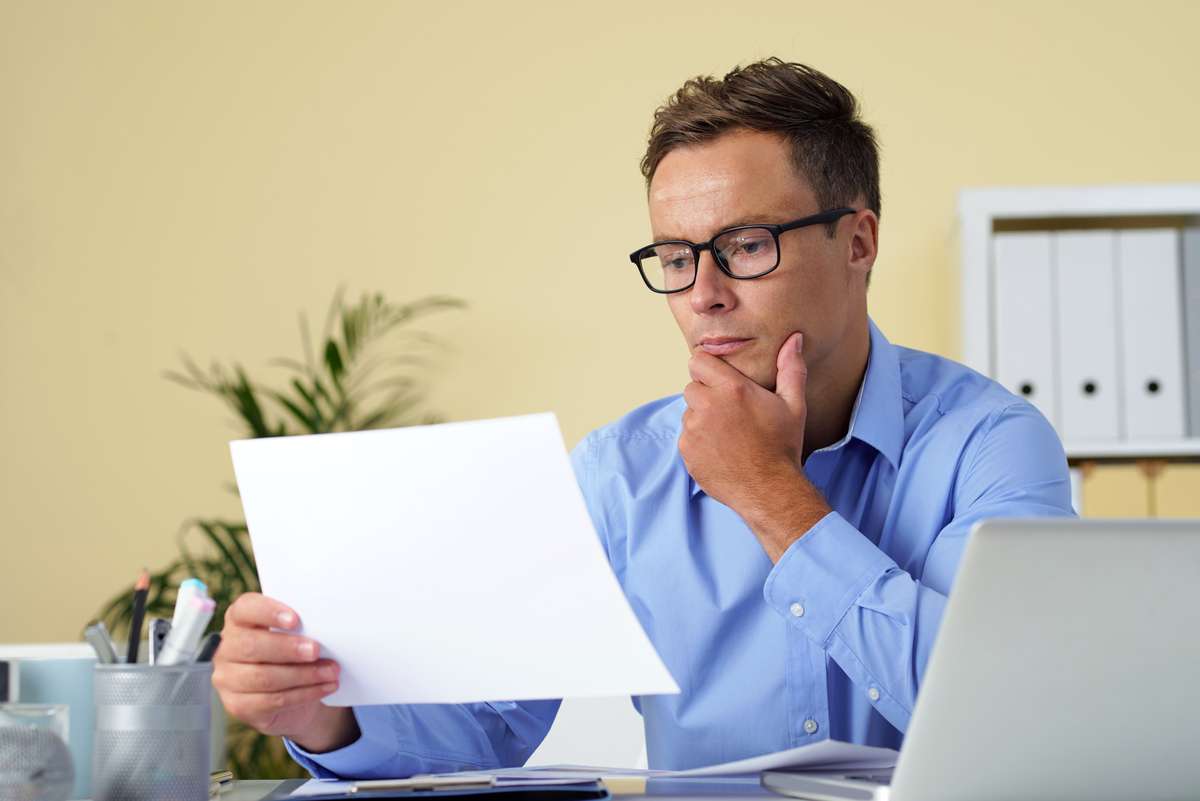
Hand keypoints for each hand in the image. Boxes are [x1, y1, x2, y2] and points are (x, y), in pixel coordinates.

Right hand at [213, 593, 358, 752]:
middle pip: (251, 646)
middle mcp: (226, 649)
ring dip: (303, 675)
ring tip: (330, 671)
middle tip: (316, 650)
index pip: (244, 609)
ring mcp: (227, 679)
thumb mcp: (295, 635)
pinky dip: (304, 694)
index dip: (268, 612)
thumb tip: (324, 627)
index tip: (295, 620)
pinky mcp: (238, 706)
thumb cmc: (292, 654)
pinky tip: (324, 687)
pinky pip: (272, 701)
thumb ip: (300, 627)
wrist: (291, 693)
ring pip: (264, 677)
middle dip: (288, 648)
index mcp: (239, 621)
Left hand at [680, 332, 826, 558]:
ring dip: (702, 419)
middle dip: (706, 394)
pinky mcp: (686, 451)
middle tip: (730, 412)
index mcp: (731, 388)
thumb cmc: (783, 446)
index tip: (720, 380)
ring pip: (688, 413)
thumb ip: (791, 368)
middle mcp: (707, 405)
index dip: (709, 369)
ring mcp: (693, 430)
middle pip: (692, 386)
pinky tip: (721, 451)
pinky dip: (698, 441)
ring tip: (728, 435)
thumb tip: (794, 339)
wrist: (769, 490)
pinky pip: (686, 437)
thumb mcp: (793, 405)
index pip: (698, 360)